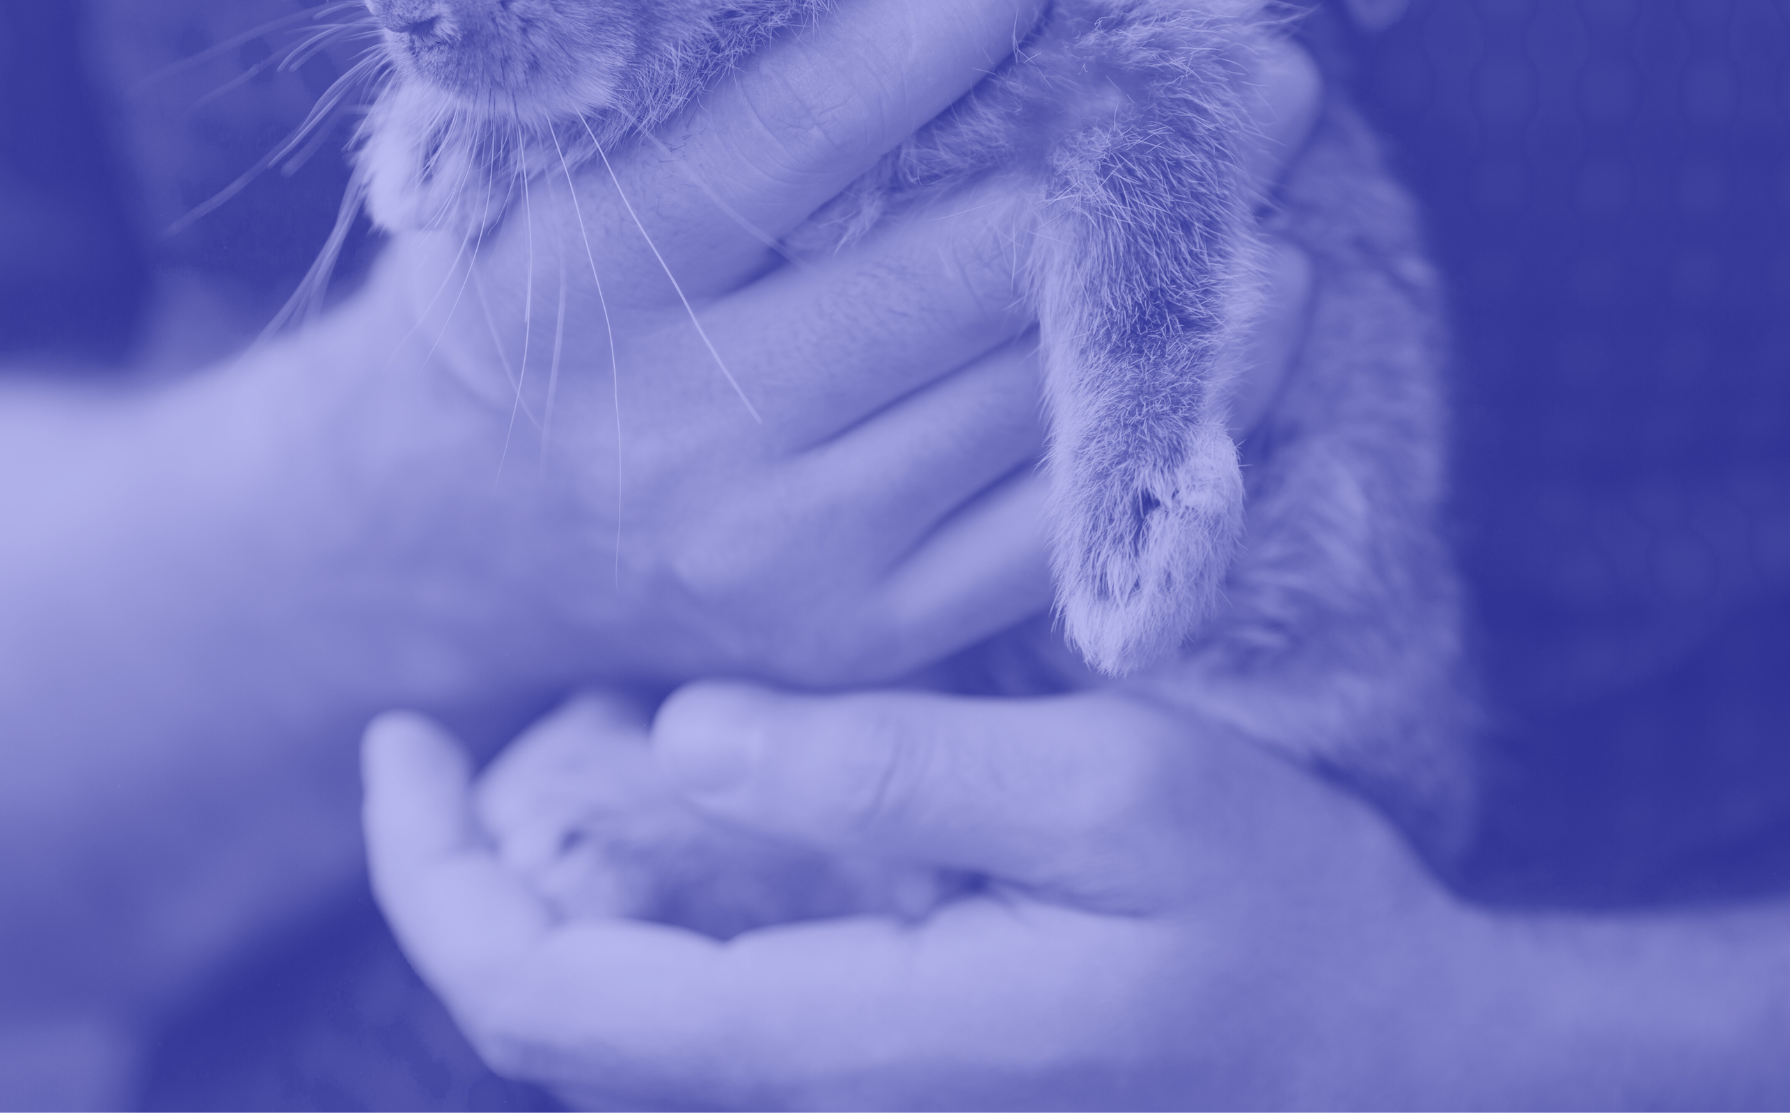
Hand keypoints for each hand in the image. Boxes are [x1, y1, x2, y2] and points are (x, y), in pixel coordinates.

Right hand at [322, 0, 1322, 692]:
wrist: (463, 534)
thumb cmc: (534, 300)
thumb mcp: (533, 174)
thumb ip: (674, 78)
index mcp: (579, 279)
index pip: (791, 125)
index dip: (938, 15)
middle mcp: (681, 423)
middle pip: (956, 262)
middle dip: (1123, 141)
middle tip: (1249, 51)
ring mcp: (782, 546)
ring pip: (1032, 390)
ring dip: (1180, 275)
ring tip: (1265, 171)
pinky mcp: (864, 632)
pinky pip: (1057, 519)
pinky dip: (1172, 414)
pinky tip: (1243, 325)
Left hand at [363, 683, 1475, 1109]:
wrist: (1388, 1062)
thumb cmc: (1280, 917)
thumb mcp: (1114, 795)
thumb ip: (886, 773)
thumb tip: (680, 734)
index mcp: (840, 1038)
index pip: (542, 996)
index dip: (430, 868)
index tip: (401, 727)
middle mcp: (809, 1096)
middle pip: (542, 1016)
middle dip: (463, 861)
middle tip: (466, 714)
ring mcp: (838, 1090)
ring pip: (604, 1010)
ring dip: (547, 868)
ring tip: (575, 721)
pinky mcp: (871, 1063)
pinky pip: (686, 997)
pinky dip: (633, 889)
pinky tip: (675, 783)